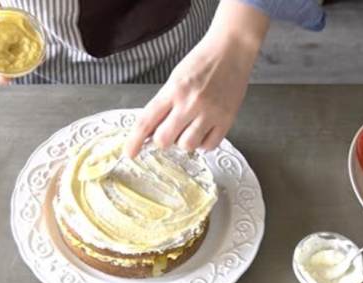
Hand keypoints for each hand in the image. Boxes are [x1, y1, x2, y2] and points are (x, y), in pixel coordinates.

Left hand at [124, 0, 268, 156]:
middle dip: (163, 140)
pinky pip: (209, 146)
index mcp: (173, 90)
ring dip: (184, 141)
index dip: (135, 140)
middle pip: (165, 139)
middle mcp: (190, 102)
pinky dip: (203, 143)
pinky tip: (204, 130)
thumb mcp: (176, 78)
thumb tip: (152, 130)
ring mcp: (210, 113)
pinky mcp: (227, 120)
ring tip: (190, 127)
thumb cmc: (202, 61)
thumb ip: (164, 103)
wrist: (232, 50)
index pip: (147, 121)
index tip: (130, 152)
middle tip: (169, 130)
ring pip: (187, 145)